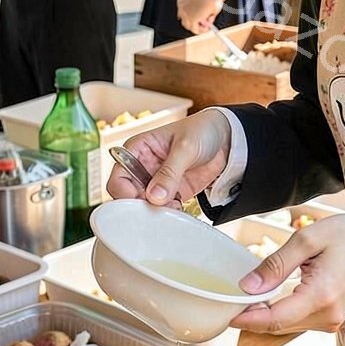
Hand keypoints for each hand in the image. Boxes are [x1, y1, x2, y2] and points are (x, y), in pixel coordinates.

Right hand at [108, 108, 233, 206]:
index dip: (124, 192)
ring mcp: (155, 182)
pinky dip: (168, 214)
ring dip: (155, 212)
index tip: (141, 200)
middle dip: (141, 206)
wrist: (226, 139)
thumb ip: (170, 172)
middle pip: (127, 196)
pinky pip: (162, 209)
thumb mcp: (186, 147)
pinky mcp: (170, 193)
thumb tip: (155, 196)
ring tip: (174, 207)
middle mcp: (142, 167)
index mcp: (137, 149)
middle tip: (159, 208)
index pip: (118, 176)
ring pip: (144, 206)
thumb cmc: (201, 130)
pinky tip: (179, 209)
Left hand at [177, 0, 223, 33]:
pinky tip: (208, 28)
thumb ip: (205, 12)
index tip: (198, 22)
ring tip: (208, 27)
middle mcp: (181, 8)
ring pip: (190, 27)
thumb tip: (208, 20)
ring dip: (199, 29)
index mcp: (182, 1)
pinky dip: (202, 31)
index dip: (190, 19)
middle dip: (194, 25)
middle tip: (203, 27)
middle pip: (184, 22)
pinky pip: (196, 30)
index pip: (182, 14)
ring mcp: (186, 14)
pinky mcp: (192, 20)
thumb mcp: (205, 4)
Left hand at [232, 214, 344, 334]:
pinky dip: (281, 313)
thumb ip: (277, 264)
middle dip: (253, 316)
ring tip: (248, 295)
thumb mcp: (308, 239)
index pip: (275, 319)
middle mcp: (328, 315)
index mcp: (321, 295)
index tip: (226, 314)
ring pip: (287, 326)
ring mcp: (332, 321)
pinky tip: (270, 297)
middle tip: (230, 299)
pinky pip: (298, 321)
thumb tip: (248, 287)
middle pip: (278, 326)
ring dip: (266, 315)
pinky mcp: (331, 319)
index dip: (247, 319)